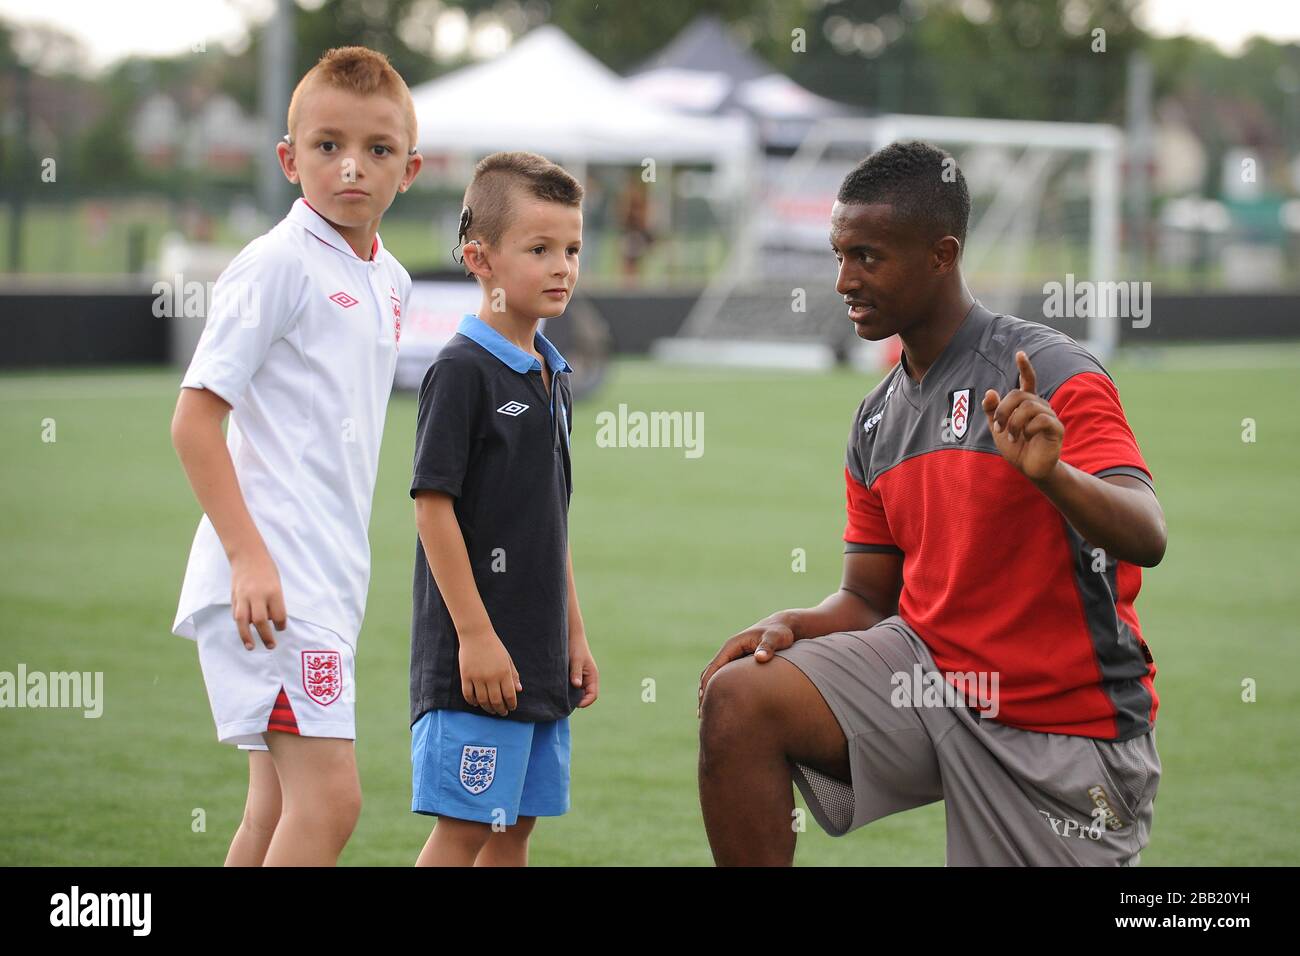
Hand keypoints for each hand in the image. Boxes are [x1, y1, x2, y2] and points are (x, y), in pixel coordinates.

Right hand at [229, 547, 286, 649]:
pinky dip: (240, 624)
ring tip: (251, 647)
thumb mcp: (277, 584)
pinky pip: (236, 614)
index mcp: (273, 591)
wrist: (247, 554)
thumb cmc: (266, 570)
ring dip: (247, 636)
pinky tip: (243, 630)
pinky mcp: (234, 596)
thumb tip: (271, 621)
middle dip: (266, 636)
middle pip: (261, 621)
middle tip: (271, 646)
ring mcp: (243, 596)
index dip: (281, 625)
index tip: (281, 629)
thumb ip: (274, 602)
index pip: (279, 615)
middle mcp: (258, 595)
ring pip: (243, 620)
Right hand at [458, 629, 521, 715]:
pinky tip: (476, 704)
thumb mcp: (507, 659)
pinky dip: (472, 702)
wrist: (476, 634)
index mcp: (504, 672)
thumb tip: (519, 690)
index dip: (511, 704)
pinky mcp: (466, 676)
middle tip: (502, 713)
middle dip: (500, 709)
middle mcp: (491, 677)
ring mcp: (478, 677)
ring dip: (487, 708)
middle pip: (496, 701)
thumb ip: (514, 675)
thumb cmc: (494, 646)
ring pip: (482, 700)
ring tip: (491, 710)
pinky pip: (468, 695)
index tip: (511, 708)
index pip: (509, 695)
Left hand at [569, 635, 598, 707]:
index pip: (593, 695)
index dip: (585, 702)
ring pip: (579, 692)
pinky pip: (573, 687)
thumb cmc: (576, 647)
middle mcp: (589, 679)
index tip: (575, 704)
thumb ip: (576, 673)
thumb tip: (577, 685)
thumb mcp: (576, 660)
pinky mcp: (575, 675)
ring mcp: (582, 678)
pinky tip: (560, 690)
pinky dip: (568, 690)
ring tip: (562, 697)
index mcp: (592, 676)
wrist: (571, 636)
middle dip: (578, 701)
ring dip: (572, 696)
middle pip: (586, 696)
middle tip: (565, 702)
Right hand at [697, 614, 796, 717]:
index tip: (705, 703)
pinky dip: (720, 692)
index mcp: (731, 646)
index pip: (713, 668)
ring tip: (707, 717)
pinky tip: (723, 707)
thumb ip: (768, 647)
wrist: (783, 626)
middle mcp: (729, 652)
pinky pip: (724, 679)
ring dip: (709, 694)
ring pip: (715, 678)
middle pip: (709, 674)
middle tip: (701, 716)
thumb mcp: (775, 638)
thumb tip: (761, 658)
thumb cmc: (779, 633)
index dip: (707, 686)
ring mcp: (733, 659)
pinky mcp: (738, 665)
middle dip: (703, 693)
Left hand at [981, 350, 1063, 482]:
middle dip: (1002, 411)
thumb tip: (990, 391)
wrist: (1029, 468)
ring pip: (1028, 406)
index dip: (1025, 367)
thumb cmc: (1016, 447)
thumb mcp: (998, 428)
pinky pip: (1041, 419)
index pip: (1028, 381)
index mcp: (1026, 404)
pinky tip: (1026, 438)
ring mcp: (1050, 416)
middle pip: (1018, 395)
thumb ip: (992, 411)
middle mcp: (1040, 406)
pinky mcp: (1056, 428)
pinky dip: (1028, 429)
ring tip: (1011, 436)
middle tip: (997, 427)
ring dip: (1014, 422)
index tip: (1019, 354)